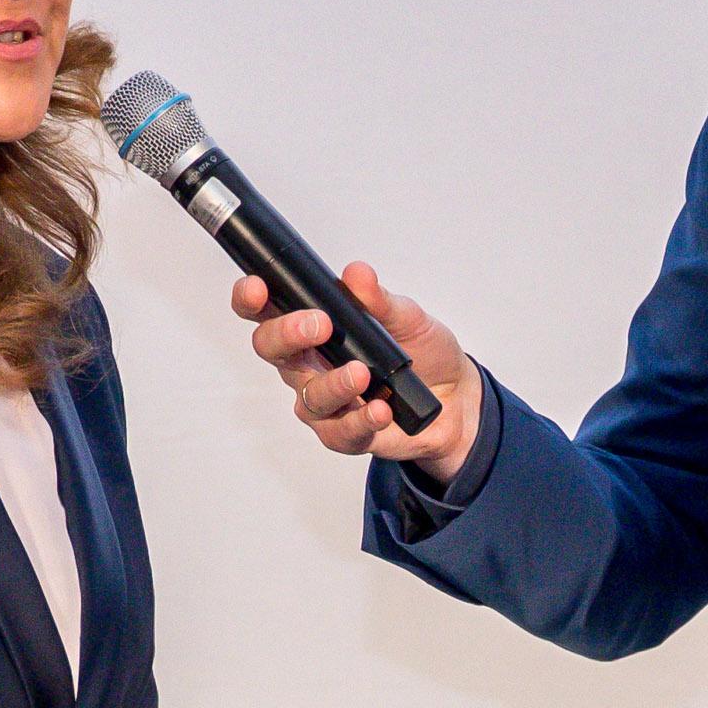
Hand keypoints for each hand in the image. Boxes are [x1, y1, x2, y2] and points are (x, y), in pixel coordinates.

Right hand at [233, 263, 480, 478]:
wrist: (455, 396)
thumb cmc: (421, 352)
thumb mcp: (406, 317)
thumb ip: (378, 299)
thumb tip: (357, 274)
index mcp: (312, 328)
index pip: (267, 310)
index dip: (252, 299)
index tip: (258, 288)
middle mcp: (309, 365)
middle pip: (272, 351)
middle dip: (287, 335)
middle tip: (318, 325)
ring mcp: (324, 401)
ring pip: (308, 397)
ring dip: (333, 384)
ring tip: (362, 374)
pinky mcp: (345, 434)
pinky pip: (340, 432)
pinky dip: (360, 420)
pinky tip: (379, 409)